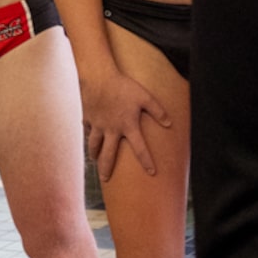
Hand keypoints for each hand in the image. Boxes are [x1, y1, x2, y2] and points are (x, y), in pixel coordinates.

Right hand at [83, 65, 169, 181]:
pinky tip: (89, 137)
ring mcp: (98, 125)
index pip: (140, 149)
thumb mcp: (145, 97)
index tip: (152, 172)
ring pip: (93, 145)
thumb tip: (169, 124)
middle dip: (106, 168)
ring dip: (94, 154)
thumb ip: (158, 111)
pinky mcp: (88, 117)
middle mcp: (111, 130)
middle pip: (108, 154)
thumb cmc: (124, 86)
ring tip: (94, 160)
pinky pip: (88, 130)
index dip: (147, 161)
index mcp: (128, 126)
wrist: (99, 77)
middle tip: (105, 180)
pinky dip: (88, 135)